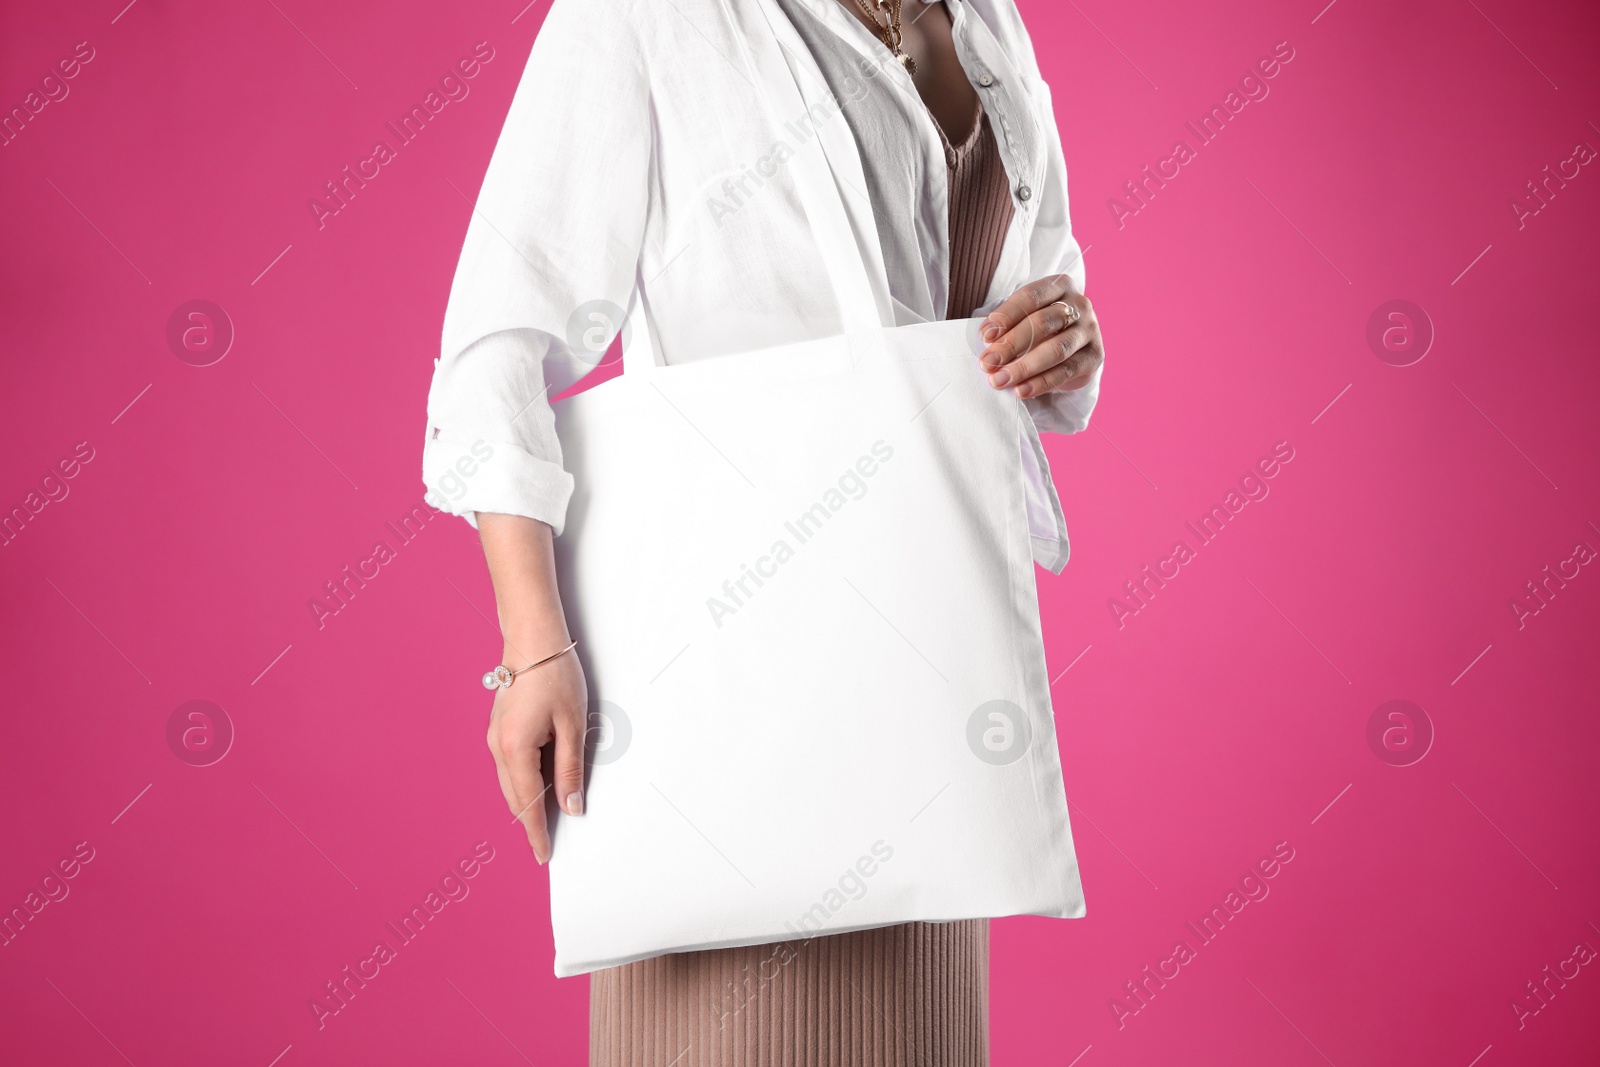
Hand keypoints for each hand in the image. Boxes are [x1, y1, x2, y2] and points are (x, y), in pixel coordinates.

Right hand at [486, 643, 587, 864]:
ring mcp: (494, 738)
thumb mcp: (572, 726)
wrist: (532, 642)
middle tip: (547, 846)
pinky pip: (509, 767)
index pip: (527, 804)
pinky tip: (539, 787)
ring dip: (526, 802)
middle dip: (530, 823)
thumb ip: (570, 771)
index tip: (544, 856)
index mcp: (515, 749)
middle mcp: (498, 747)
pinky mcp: (497, 730)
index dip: (537, 832)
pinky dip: (523, 782)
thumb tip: (571, 807)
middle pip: (514, 798)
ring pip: (510, 783)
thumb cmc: (554, 676)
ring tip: (547, 821)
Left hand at [976, 274, 1103, 399]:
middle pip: (1042, 323)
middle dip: (1011, 344)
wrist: (1072, 348)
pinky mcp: (1095, 357)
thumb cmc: (1039, 327)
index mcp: (1059, 285)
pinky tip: (1020, 390)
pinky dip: (1041, 383)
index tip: (984, 336)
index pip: (1030, 297)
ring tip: (999, 380)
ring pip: (1056, 349)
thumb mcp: (1023, 317)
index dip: (1006, 316)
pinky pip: (1066, 372)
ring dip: (1023, 367)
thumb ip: (1006, 324)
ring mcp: (1090, 330)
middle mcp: (1080, 304)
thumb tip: (986, 337)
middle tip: (987, 362)